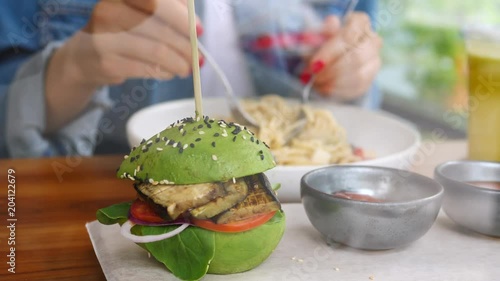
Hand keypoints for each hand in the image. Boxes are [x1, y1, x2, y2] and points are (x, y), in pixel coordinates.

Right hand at [45, 0, 202, 131]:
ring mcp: (106, 37)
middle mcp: (109, 10)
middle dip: (186, 46)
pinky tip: (170, 73)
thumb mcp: (139, 13)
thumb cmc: (121, 30)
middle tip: (199, 58)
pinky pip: (146, 69)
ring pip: (156, 51)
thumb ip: (166, 10)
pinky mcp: (107, 62)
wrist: (84, 56)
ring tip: (188, 69)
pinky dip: (164, 72)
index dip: (182, 17)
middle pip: (160, 28)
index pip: (157, 1)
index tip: (199, 31)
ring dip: (179, 63)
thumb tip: (194, 23)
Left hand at [302, 12, 382, 100]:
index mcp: (360, 22)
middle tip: (315, 77)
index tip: (315, 65)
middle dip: (333, 70)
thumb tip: (331, 24)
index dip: (331, 51)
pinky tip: (326, 90)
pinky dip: (339, 91)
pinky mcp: (370, 79)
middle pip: (357, 57)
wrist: (328, 59)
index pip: (350, 35)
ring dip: (335, 83)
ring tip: (318, 84)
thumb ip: (321, 32)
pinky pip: (358, 88)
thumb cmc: (322, 44)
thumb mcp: (316, 36)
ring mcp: (374, 61)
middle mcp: (372, 40)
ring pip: (360, 75)